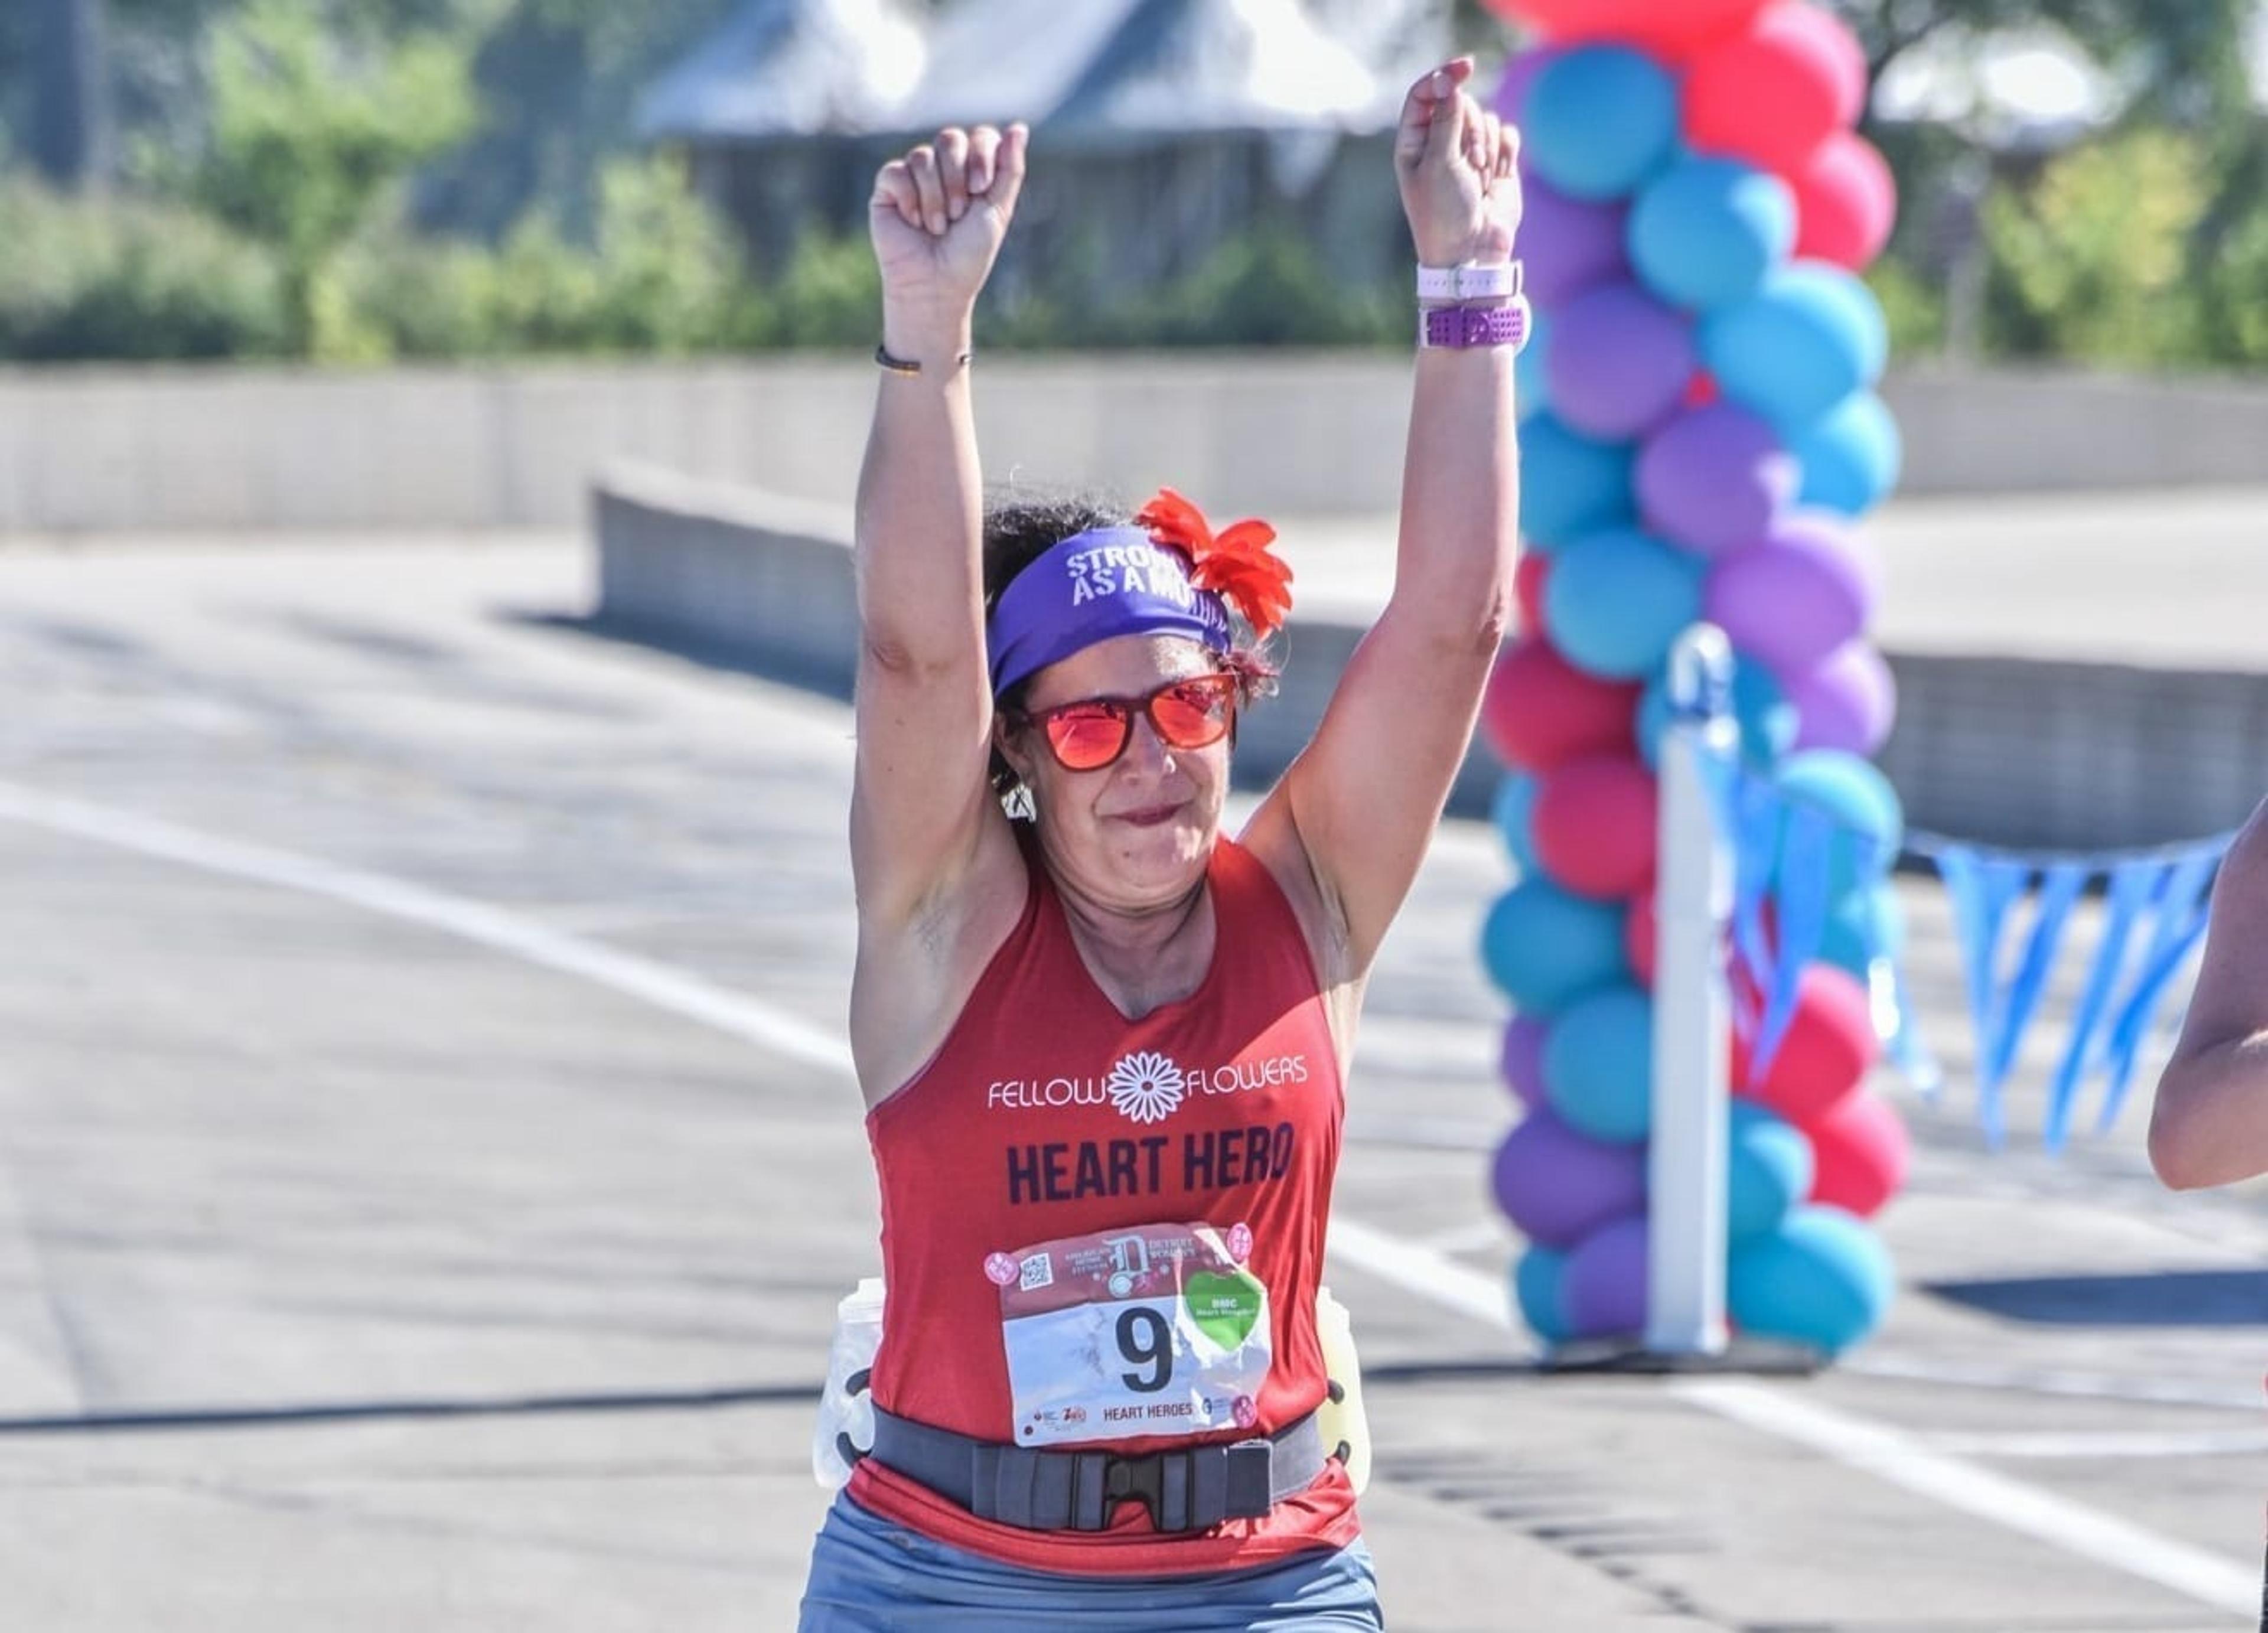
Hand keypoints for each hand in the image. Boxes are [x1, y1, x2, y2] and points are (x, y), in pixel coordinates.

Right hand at [869, 124, 1028, 337]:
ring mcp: (915, 175)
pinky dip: (909, 199)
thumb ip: (1009, 169)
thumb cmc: (969, 253)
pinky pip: (897, 171)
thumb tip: (1019, 127)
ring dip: (935, 198)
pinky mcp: (888, 187)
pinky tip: (912, 222)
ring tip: (936, 228)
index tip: (980, 190)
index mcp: (974, 169)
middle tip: (958, 215)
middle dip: (958, 179)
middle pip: (951, 138)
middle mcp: (944, 166)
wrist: (936, 283)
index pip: (981, 136)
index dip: (982, 157)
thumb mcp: (997, 210)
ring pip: (923, 156)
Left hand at [1394, 60, 1521, 268]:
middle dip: (1470, 129)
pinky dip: (1505, 150)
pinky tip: (1496, 175)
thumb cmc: (1444, 214)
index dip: (1444, 77)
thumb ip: (1447, 120)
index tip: (1466, 67)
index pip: (1426, 94)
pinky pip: (1508, 134)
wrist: (1472, 254)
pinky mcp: (1497, 163)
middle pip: (1461, 104)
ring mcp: (1470, 153)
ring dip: (1487, 146)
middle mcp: (1440, 144)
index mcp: (1414, 143)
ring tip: (1479, 179)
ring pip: (1486, 119)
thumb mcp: (1440, 163)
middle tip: (1470, 163)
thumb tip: (1449, 80)